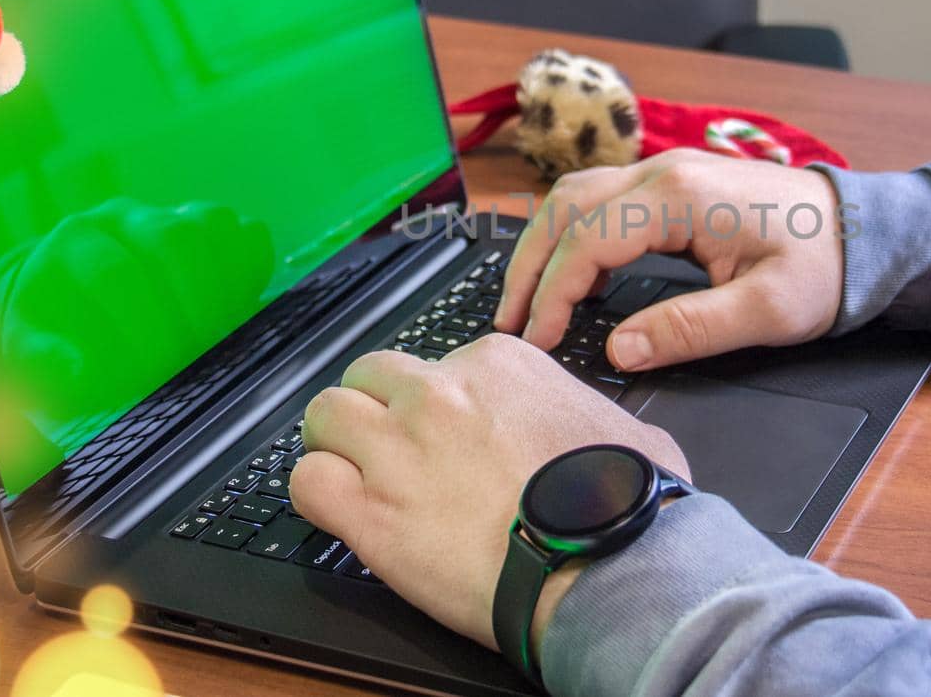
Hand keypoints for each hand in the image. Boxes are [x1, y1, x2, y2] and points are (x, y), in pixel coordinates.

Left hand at [290, 335, 689, 650]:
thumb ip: (584, 411)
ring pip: (324, 414)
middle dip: (374, 407)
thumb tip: (587, 427)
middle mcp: (439, 395)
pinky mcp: (372, 512)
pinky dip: (317, 493)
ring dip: (333, 441)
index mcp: (497, 364)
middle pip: (369, 375)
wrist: (605, 566)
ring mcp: (400, 449)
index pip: (435, 363)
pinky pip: (307, 482)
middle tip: (388, 445)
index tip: (448, 435)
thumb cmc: (621, 505)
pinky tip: (341, 509)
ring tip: (351, 470)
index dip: (436, 402)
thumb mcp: (623, 427)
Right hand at [495, 149, 846, 371]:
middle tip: (509, 322)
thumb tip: (621, 350)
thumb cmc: (825, 265)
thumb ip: (689, 329)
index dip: (555, 294)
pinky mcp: (675, 185)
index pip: (589, 241)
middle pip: (566, 208)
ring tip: (528, 301)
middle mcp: (664, 172)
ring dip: (546, 245)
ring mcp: (668, 173)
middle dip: (529, 265)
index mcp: (680, 196)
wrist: (865, 230)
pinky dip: (575, 236)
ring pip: (578, 197)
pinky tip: (577, 279)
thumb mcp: (766, 311)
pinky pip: (604, 201)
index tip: (539, 339)